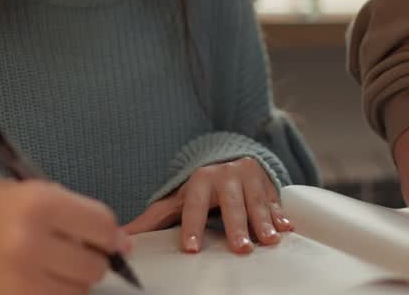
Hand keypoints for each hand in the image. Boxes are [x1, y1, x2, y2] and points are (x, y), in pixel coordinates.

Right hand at [0, 177, 130, 294]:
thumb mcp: (36, 193)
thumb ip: (79, 215)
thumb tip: (120, 244)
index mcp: (39, 205)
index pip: (102, 226)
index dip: (110, 236)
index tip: (110, 241)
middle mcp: (30, 245)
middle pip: (94, 266)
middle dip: (89, 260)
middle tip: (68, 253)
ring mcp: (20, 282)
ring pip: (79, 294)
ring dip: (72, 284)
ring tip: (48, 269)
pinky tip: (39, 283)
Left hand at [123, 157, 291, 253]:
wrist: (230, 159)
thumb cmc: (200, 188)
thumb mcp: (178, 199)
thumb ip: (154, 218)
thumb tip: (122, 235)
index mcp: (200, 180)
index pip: (193, 205)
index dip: (192, 226)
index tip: (191, 249)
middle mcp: (225, 175)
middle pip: (230, 203)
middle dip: (236, 226)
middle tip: (240, 249)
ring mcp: (249, 177)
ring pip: (256, 201)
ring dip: (264, 222)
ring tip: (269, 241)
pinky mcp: (268, 182)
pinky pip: (275, 200)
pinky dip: (280, 215)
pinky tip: (285, 229)